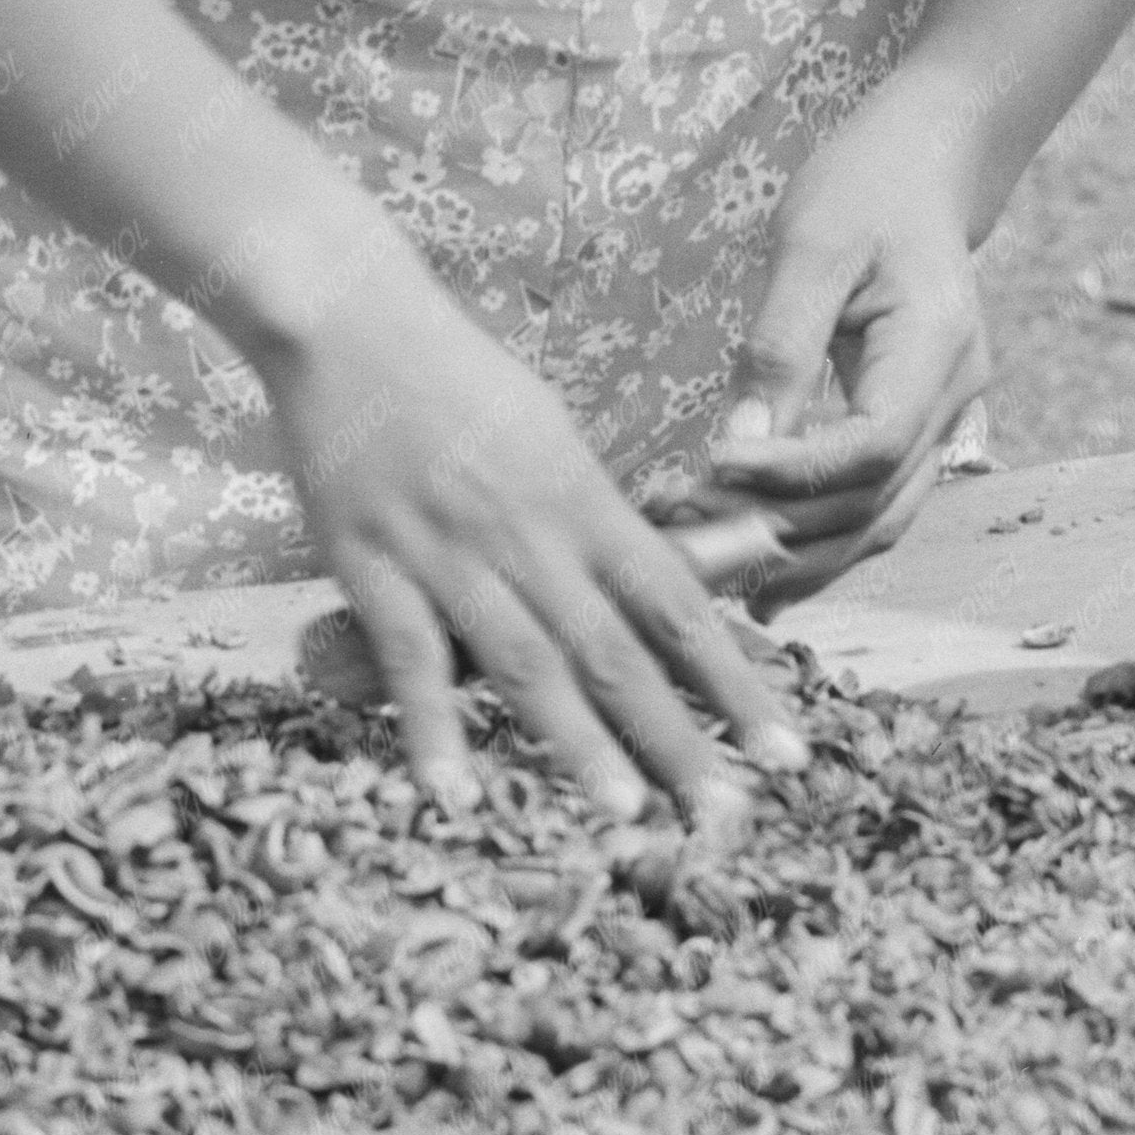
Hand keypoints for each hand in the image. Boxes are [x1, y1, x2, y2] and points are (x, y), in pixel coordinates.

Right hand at [268, 271, 808, 835]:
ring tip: (626, 815)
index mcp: (583, 501)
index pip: (680, 606)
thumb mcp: (550, 437)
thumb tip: (655, 586)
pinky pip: (407, 659)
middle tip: (727, 816)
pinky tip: (452, 796)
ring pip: (527, 663)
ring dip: (579, 746)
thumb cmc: (455, 378)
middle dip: (679, 740)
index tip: (786, 749)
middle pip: (617, 652)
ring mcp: (450, 552)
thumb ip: (593, 520)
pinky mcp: (370, 565)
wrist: (348, 318)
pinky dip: (432, 729)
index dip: (737, 682)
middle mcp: (530, 534)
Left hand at [706, 100, 995, 593]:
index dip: (794, 475)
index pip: (872, 445)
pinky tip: (760, 574)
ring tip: (711, 573)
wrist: (924, 170)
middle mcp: (955, 397)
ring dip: (798, 556)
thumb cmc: (864, 188)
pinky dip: (819, 542)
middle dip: (781, 531)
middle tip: (685, 536)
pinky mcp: (915, 428)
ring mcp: (946, 419)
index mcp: (937, 346)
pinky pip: (875, 504)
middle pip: (876, 502)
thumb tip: (739, 443)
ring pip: (880, 520)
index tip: (712, 471)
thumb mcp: (811, 245)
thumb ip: (779, 345)